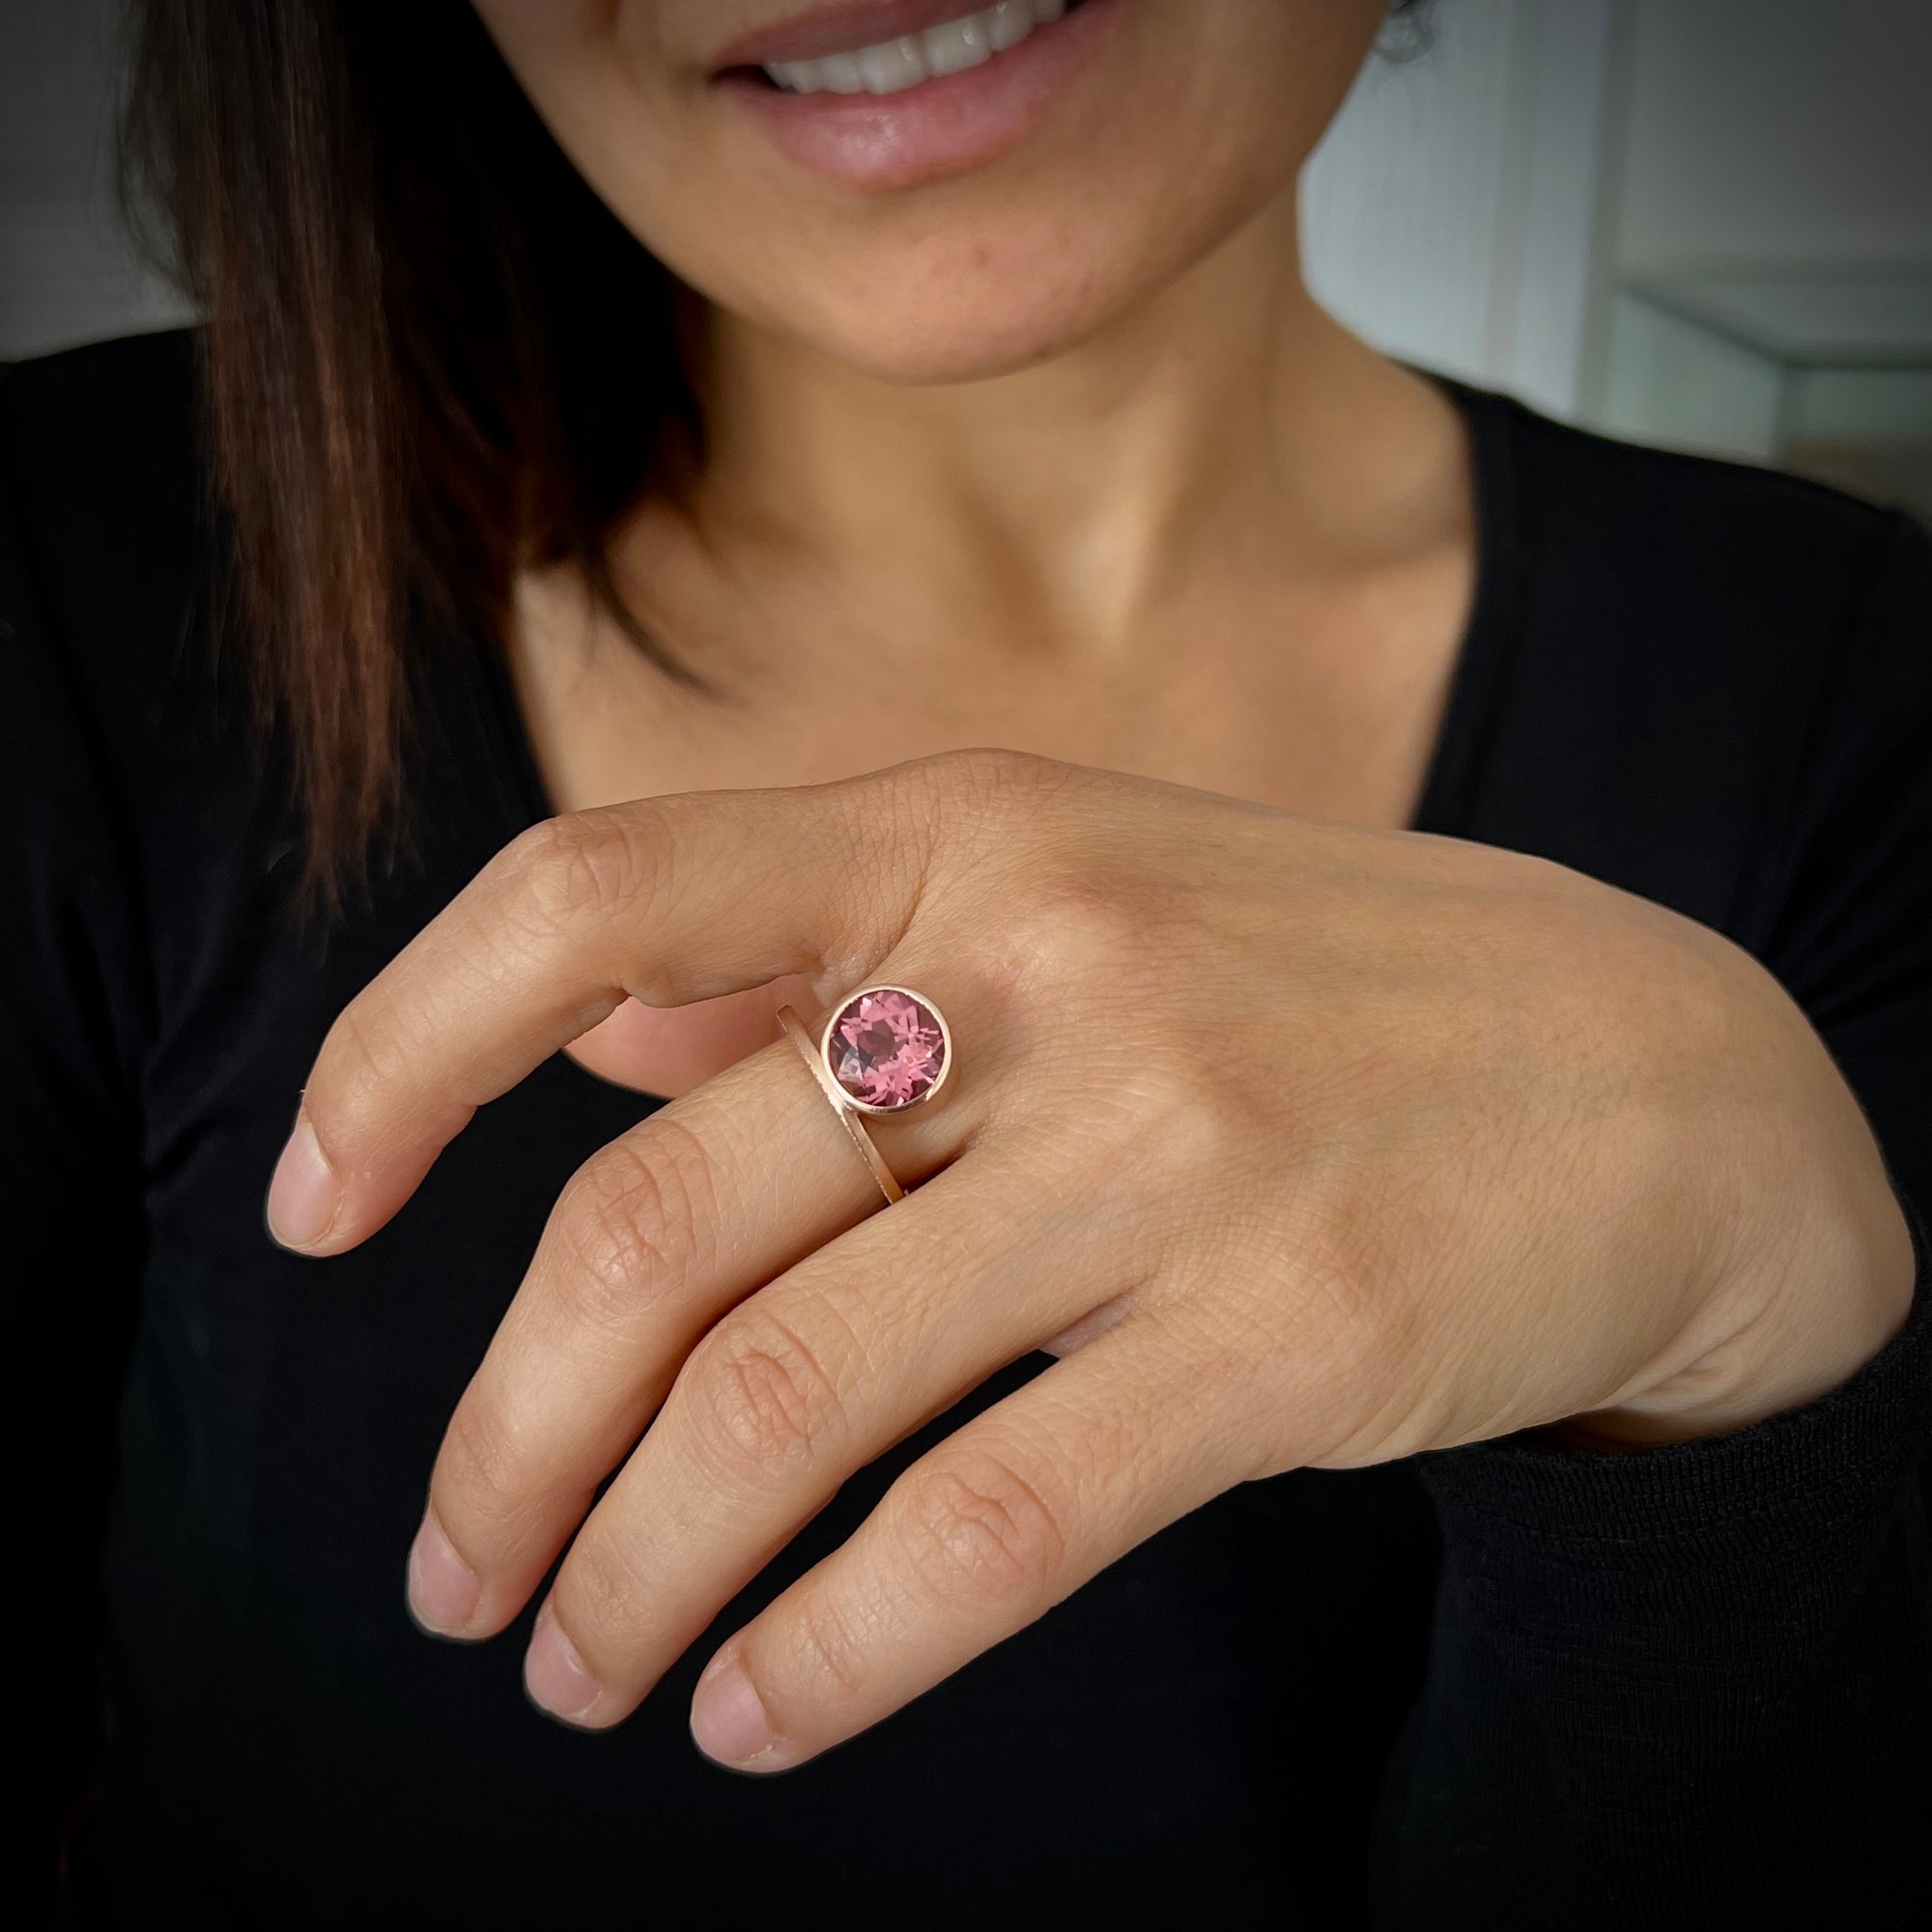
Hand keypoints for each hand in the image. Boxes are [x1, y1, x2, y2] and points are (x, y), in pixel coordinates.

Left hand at [269, 750, 1913, 1767]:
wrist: (1666, 1074)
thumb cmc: (1326, 988)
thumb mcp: (1075, 891)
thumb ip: (830, 953)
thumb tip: (587, 1044)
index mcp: (966, 827)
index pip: (594, 895)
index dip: (404, 1050)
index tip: (308, 1208)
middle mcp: (1046, 961)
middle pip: (654, 1221)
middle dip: (504, 1433)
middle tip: (459, 1575)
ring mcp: (1174, 1142)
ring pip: (786, 1396)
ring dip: (634, 1567)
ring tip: (582, 1670)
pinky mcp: (1288, 1331)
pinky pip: (983, 1525)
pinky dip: (830, 1649)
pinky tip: (762, 1710)